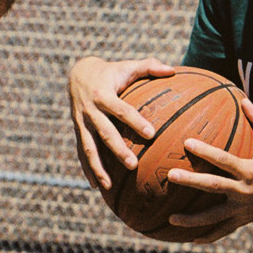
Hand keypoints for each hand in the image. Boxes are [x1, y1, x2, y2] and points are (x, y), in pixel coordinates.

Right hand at [68, 55, 175, 192]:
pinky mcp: (78, 131)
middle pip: (105, 133)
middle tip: (133, 165)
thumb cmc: (111, 71)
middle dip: (118, 150)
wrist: (78, 74)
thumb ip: (150, 66)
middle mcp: (90, 110)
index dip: (136, 121)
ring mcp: (82, 123)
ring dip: (98, 167)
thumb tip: (174, 70)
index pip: (122, 110)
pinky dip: (88, 169)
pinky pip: (82, 152)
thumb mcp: (127, 66)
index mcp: (104, 94)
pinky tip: (96, 186)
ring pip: (89, 147)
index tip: (151, 134)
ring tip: (108, 186)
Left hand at [168, 97, 252, 242]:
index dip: (206, 151)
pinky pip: (223, 231)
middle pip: (213, 187)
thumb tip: (243, 98)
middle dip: (191, 182)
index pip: (224, 160)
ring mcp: (242, 209)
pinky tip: (190, 240)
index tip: (187, 143)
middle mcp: (244, 191)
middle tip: (171, 176)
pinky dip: (207, 237)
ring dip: (192, 220)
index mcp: (250, 170)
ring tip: (170, 220)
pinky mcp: (243, 220)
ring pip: (214, 217)